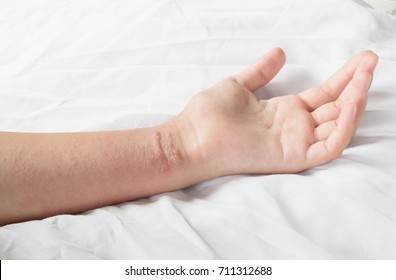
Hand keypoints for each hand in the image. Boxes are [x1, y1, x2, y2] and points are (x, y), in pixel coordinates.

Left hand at [175, 48, 377, 175]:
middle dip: (355, 85)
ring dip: (354, 102)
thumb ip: (262, 72)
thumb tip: (280, 53)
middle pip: (334, 108)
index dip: (343, 78)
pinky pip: (328, 146)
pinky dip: (344, 127)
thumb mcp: (239, 86)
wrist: (191, 137)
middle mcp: (293, 128)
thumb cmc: (209, 115)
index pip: (322, 95)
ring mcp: (294, 144)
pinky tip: (352, 102)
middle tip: (371, 62)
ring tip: (365, 78)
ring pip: (336, 126)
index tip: (361, 60)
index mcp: (283, 112)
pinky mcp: (292, 158)